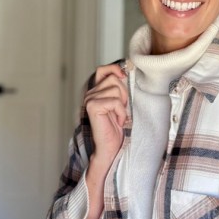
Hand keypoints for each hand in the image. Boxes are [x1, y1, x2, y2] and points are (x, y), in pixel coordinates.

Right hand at [81, 63, 128, 218]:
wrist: (111, 148)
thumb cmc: (117, 129)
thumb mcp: (121, 105)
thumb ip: (120, 89)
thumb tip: (129, 71)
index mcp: (95, 91)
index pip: (103, 70)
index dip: (115, 70)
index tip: (124, 78)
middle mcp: (90, 93)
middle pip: (114, 79)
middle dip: (124, 94)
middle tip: (121, 110)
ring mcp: (90, 99)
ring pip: (116, 89)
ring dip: (123, 105)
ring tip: (118, 117)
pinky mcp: (93, 107)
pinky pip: (115, 101)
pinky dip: (121, 112)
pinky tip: (117, 122)